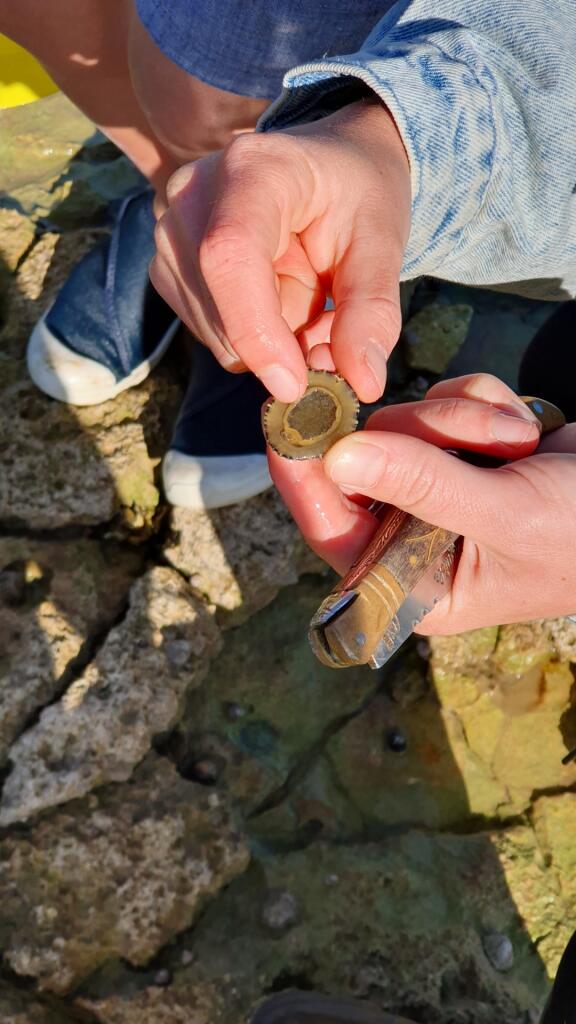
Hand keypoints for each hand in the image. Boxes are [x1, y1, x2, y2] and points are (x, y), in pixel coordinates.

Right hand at [151, 99, 410, 402]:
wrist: (329, 166)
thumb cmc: (358, 194)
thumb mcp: (383, 242)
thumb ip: (373, 312)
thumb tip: (363, 384)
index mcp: (253, 169)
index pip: (231, 256)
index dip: (257, 331)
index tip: (294, 385)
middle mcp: (193, 194)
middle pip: (223, 310)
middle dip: (282, 344)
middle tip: (332, 326)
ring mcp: (170, 231)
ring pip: (217, 334)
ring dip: (271, 339)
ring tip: (306, 294)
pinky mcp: (168, 266)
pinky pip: (210, 335)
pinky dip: (251, 336)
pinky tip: (278, 297)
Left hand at [270, 373, 575, 633]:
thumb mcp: (504, 518)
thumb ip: (422, 486)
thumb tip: (337, 458)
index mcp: (411, 583)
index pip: (331, 530)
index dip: (304, 479)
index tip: (285, 423)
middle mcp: (410, 538)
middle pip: (367, 460)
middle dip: (429, 436)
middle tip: (494, 441)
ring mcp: (432, 488)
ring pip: (404, 422)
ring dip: (465, 421)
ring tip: (522, 444)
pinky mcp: (457, 449)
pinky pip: (440, 402)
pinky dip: (483, 404)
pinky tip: (527, 432)